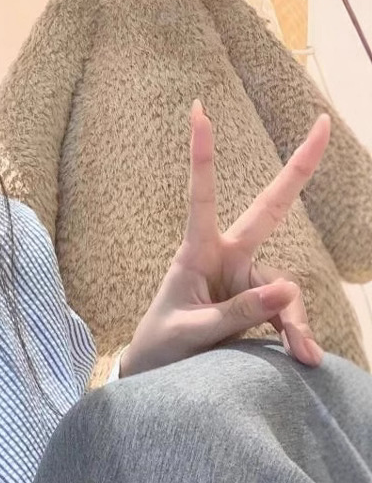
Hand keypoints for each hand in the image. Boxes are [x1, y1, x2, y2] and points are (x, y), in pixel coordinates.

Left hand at [121, 100, 328, 377]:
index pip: (201, 197)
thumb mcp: (194, 331)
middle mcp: (226, 258)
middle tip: (325, 123)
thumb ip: (238, 312)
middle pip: (270, 211)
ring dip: (295, 322)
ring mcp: (244, 278)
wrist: (157, 371)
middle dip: (298, 169)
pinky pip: (286, 313)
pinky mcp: (257, 302)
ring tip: (302, 357)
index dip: (203, 156)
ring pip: (286, 289)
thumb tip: (289, 290)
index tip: (198, 110)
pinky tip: (304, 358)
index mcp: (197, 253)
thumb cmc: (164, 345)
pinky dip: (295, 335)